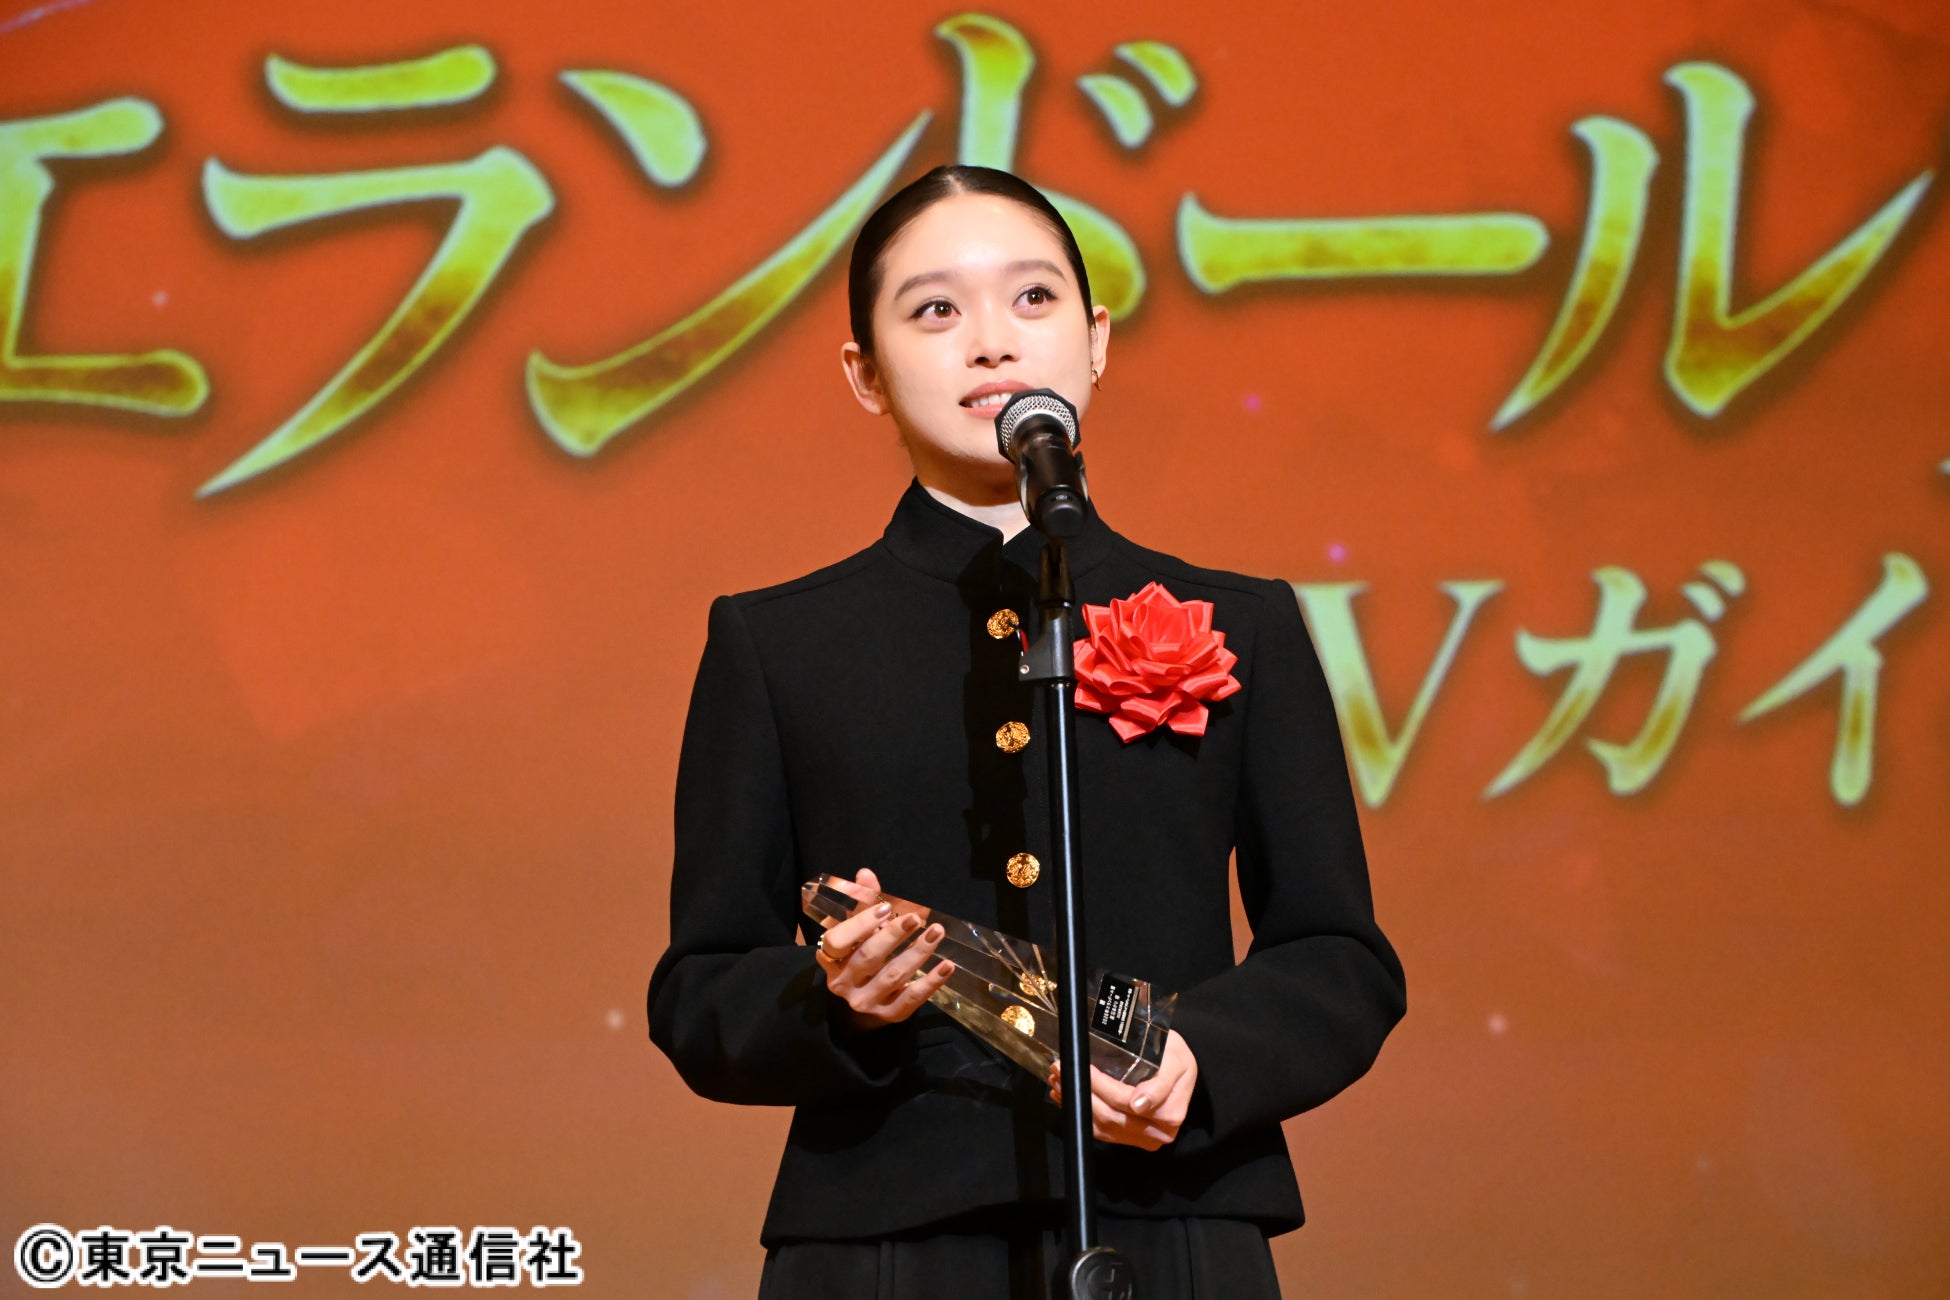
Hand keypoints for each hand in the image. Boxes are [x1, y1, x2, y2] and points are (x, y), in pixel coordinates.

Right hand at [812, 868, 955, 1030]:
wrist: (862, 1003)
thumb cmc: (858, 956)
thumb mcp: (855, 930)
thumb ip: (861, 902)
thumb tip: (866, 875)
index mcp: (830, 959)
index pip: (837, 941)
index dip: (860, 924)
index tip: (885, 908)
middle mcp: (844, 984)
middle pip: (868, 957)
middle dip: (894, 935)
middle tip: (915, 918)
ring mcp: (866, 1002)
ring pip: (893, 977)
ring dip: (918, 953)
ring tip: (937, 932)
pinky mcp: (888, 1015)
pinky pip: (911, 999)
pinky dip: (931, 983)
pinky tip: (947, 966)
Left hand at [1047, 1029, 1197, 1151]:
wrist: (1178, 1068)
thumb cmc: (1175, 1059)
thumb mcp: (1177, 1062)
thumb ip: (1161, 1084)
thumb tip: (1138, 1104)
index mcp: (1169, 1115)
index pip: (1124, 1102)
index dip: (1099, 1085)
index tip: (1080, 1065)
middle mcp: (1156, 1134)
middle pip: (1109, 1117)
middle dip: (1082, 1093)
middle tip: (1060, 1068)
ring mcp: (1141, 1139)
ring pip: (1101, 1127)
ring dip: (1077, 1104)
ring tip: (1059, 1079)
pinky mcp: (1128, 1139)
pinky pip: (1100, 1131)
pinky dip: (1081, 1114)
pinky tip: (1067, 1096)